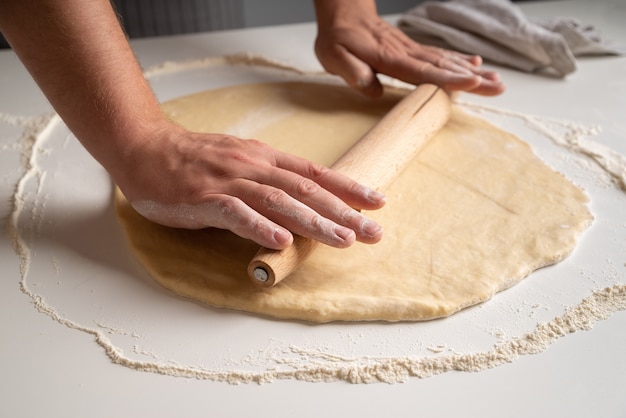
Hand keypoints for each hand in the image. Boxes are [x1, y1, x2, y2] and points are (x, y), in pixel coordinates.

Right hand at [117, 123, 385, 249]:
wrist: (146, 148)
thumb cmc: (195, 160)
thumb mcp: (240, 163)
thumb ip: (269, 182)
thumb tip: (301, 206)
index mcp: (264, 158)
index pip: (314, 172)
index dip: (347, 187)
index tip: (377, 202)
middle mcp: (253, 166)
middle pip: (305, 189)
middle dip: (343, 212)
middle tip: (374, 232)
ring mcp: (229, 181)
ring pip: (279, 201)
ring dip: (314, 221)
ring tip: (343, 239)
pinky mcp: (203, 197)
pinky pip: (235, 213)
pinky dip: (259, 226)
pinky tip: (281, 241)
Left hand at [313, 0, 504, 96]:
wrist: (344, 13)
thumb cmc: (338, 38)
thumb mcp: (334, 56)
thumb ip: (354, 72)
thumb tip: (373, 90)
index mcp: (388, 57)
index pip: (423, 71)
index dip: (447, 79)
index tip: (471, 82)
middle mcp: (406, 53)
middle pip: (443, 67)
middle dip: (472, 79)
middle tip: (498, 87)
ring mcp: (411, 50)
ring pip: (446, 61)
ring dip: (472, 72)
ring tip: (497, 82)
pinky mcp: (412, 50)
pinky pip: (439, 56)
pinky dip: (459, 61)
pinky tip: (475, 65)